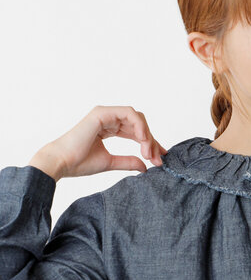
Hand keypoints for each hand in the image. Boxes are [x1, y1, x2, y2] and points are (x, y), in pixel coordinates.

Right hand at [29, 105, 167, 180]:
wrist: (62, 163)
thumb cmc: (80, 162)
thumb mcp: (111, 162)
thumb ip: (129, 162)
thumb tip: (146, 166)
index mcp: (109, 128)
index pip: (136, 132)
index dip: (150, 143)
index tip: (160, 158)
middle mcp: (108, 119)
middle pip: (139, 125)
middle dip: (151, 141)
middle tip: (157, 159)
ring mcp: (105, 114)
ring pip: (137, 118)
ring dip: (147, 135)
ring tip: (149, 153)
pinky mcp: (102, 113)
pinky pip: (128, 113)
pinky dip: (139, 125)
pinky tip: (143, 140)